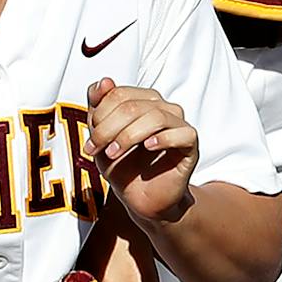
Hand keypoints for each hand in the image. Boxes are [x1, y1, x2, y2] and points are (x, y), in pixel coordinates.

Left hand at [88, 79, 198, 224]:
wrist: (142, 200)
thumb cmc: (124, 166)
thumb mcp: (102, 138)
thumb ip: (98, 108)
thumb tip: (103, 81)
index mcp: (143, 101)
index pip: (120, 94)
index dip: (100, 115)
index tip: (90, 140)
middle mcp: (163, 108)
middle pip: (134, 106)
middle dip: (109, 128)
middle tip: (96, 148)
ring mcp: (178, 125)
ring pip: (156, 116)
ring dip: (129, 136)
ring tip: (114, 153)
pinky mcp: (191, 145)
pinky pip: (182, 133)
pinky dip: (163, 139)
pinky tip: (148, 147)